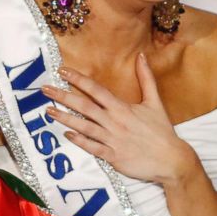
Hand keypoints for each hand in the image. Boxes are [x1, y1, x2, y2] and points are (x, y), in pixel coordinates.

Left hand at [41, 54, 196, 185]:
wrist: (171, 159)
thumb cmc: (162, 131)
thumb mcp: (155, 102)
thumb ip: (146, 78)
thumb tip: (141, 56)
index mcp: (122, 108)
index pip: (96, 90)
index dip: (78, 80)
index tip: (63, 71)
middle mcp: (114, 122)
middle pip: (84, 106)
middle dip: (63, 96)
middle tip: (45, 90)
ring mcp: (112, 140)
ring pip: (83, 127)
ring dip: (65, 118)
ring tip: (49, 111)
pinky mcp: (113, 156)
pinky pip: (92, 147)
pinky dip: (79, 141)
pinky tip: (67, 134)